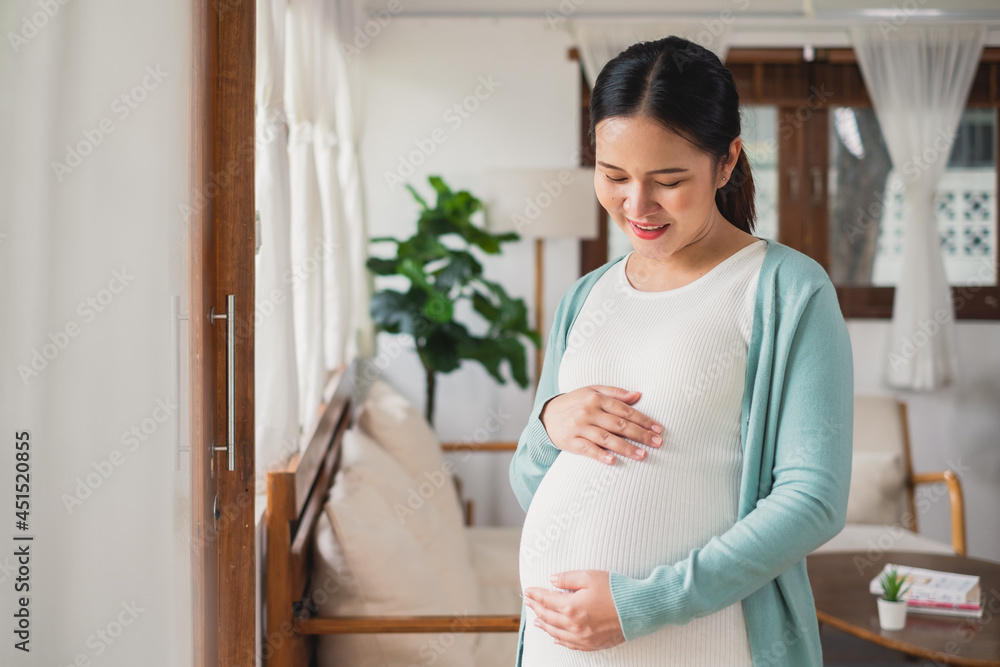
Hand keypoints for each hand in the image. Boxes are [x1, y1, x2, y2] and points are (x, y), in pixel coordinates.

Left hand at [523, 570, 625, 650]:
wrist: (639, 609)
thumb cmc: (616, 590)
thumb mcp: (590, 576)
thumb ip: (568, 578)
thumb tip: (552, 580)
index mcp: (571, 607)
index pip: (546, 600)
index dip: (535, 595)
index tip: (528, 591)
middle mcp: (573, 625)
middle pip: (548, 617)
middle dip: (536, 608)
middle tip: (528, 602)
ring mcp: (582, 637)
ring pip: (556, 632)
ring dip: (544, 625)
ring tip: (536, 620)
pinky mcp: (592, 644)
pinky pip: (570, 644)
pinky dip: (559, 640)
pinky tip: (554, 637)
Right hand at [539, 385, 661, 463]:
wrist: (546, 416)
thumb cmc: (574, 403)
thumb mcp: (592, 391)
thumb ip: (615, 393)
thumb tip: (638, 395)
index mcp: (596, 398)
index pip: (625, 410)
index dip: (643, 420)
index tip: (658, 429)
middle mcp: (589, 412)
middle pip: (619, 424)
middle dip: (640, 434)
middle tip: (657, 443)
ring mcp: (579, 427)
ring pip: (607, 438)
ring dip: (626, 447)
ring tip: (643, 455)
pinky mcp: (571, 441)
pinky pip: (588, 449)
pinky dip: (600, 455)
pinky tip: (613, 461)